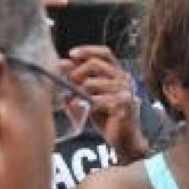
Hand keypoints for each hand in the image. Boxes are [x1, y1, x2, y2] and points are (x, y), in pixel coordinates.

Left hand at [64, 45, 146, 161]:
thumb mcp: (89, 94)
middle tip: (70, 83)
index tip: (71, 54)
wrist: (123, 138)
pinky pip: (99, 99)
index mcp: (117, 72)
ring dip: (80, 91)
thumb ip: (78, 79)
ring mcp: (125, 91)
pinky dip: (88, 104)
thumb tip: (62, 64)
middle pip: (96, 64)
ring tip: (76, 101)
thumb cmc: (106, 115)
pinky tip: (87, 109)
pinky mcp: (124, 105)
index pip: (104, 52)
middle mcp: (124, 78)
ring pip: (94, 82)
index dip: (87, 50)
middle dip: (77, 72)